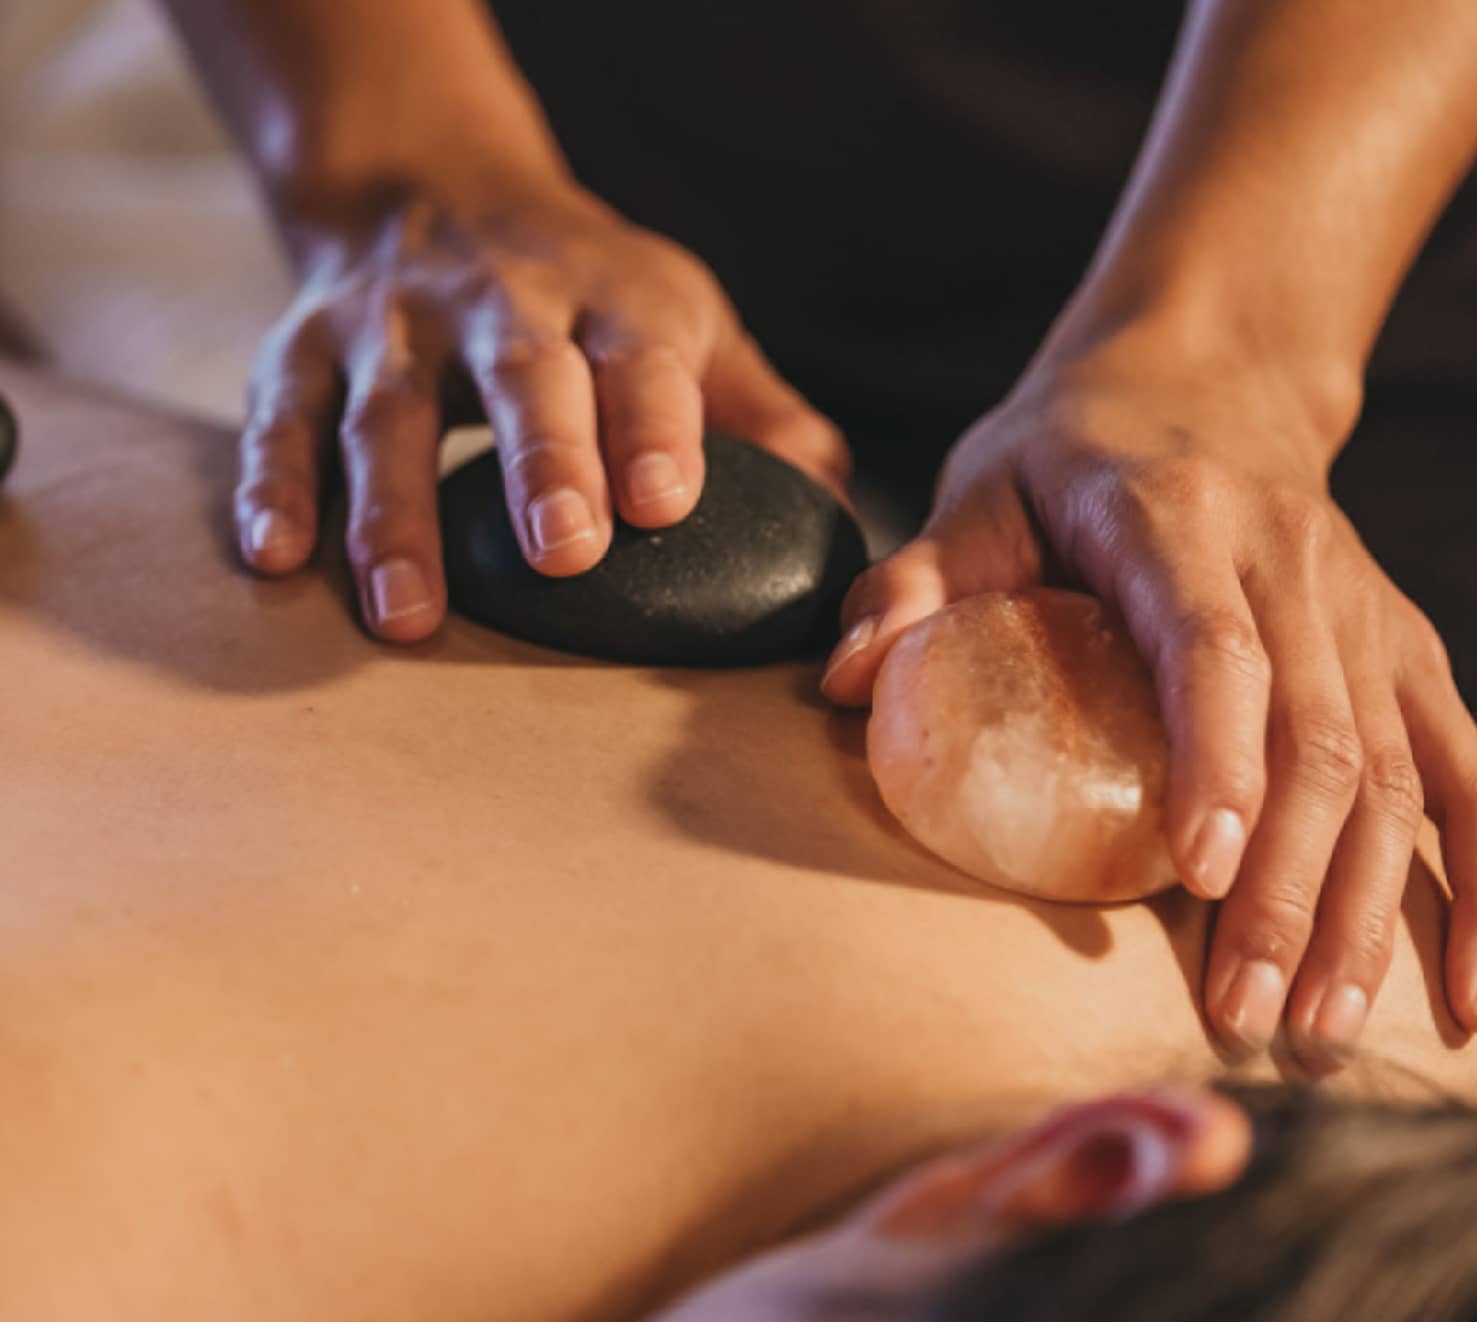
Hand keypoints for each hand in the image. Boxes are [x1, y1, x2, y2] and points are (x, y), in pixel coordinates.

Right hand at [235, 175, 847, 639]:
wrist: (433, 184)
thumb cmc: (586, 291)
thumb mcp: (682, 320)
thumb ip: (758, 411)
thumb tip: (833, 503)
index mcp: (611, 300)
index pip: (640, 357)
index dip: (655, 424)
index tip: (665, 502)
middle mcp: (501, 303)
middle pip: (522, 375)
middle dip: (543, 460)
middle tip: (563, 554)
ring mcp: (394, 323)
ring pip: (389, 410)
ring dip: (396, 512)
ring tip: (408, 614)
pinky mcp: (305, 347)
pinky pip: (282, 414)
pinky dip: (276, 482)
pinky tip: (276, 557)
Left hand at [822, 325, 1476, 1063]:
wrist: (1211, 379)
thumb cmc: (1072, 452)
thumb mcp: (979, 486)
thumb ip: (915, 577)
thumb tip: (843, 679)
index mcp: (1178, 524)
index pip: (1216, 647)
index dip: (1218, 757)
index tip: (1201, 871)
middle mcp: (1295, 566)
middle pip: (1317, 739)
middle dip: (1288, 889)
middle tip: (1244, 1015)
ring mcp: (1365, 614)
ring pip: (1396, 776)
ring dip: (1367, 911)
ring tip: (1319, 1029)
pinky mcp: (1405, 651)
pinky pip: (1466, 775)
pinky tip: (1466, 993)